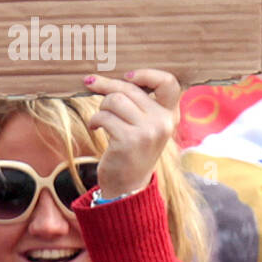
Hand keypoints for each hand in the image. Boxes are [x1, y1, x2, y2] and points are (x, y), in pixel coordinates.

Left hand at [84, 68, 180, 198]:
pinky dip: (95, 120)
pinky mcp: (129, 140)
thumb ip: (139, 103)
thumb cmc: (132, 151)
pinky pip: (104, 116)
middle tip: (91, 83)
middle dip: (107, 85)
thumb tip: (109, 78)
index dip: (147, 74)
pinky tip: (96, 128)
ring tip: (100, 119)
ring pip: (115, 100)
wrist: (128, 187)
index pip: (169, 82)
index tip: (128, 76)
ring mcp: (147, 132)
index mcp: (170, 115)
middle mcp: (163, 122)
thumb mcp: (145, 126)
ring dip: (101, 107)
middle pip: (130, 88)